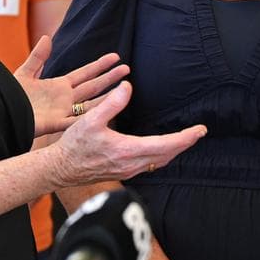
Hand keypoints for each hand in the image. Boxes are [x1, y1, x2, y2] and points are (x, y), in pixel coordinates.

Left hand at [16, 35, 130, 136]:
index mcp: (58, 86)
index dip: (99, 65)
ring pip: (90, 103)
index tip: (115, 57)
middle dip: (109, 77)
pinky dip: (89, 117)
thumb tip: (47, 37)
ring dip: (107, 96)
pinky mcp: (54, 124)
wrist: (0, 113)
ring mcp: (62, 112)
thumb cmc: (10, 97)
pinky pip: (75, 121)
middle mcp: (64, 99)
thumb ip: (38, 57)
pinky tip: (103, 112)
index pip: (84, 73)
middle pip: (92, 86)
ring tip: (124, 88)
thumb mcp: (24, 73)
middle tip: (127, 68)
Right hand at [50, 81, 205, 186]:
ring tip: (185, 139)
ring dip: (174, 150)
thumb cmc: (74, 145)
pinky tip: (162, 148)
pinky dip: (162, 155)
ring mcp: (128, 171)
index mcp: (127, 150)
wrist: (60, 169)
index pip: (165, 145)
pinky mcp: (123, 173)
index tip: (200, 130)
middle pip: (168, 155)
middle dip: (185, 143)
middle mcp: (132, 164)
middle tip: (199, 132)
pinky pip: (150, 164)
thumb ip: (111, 103)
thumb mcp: (90, 120)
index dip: (185, 138)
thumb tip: (128, 87)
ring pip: (160, 161)